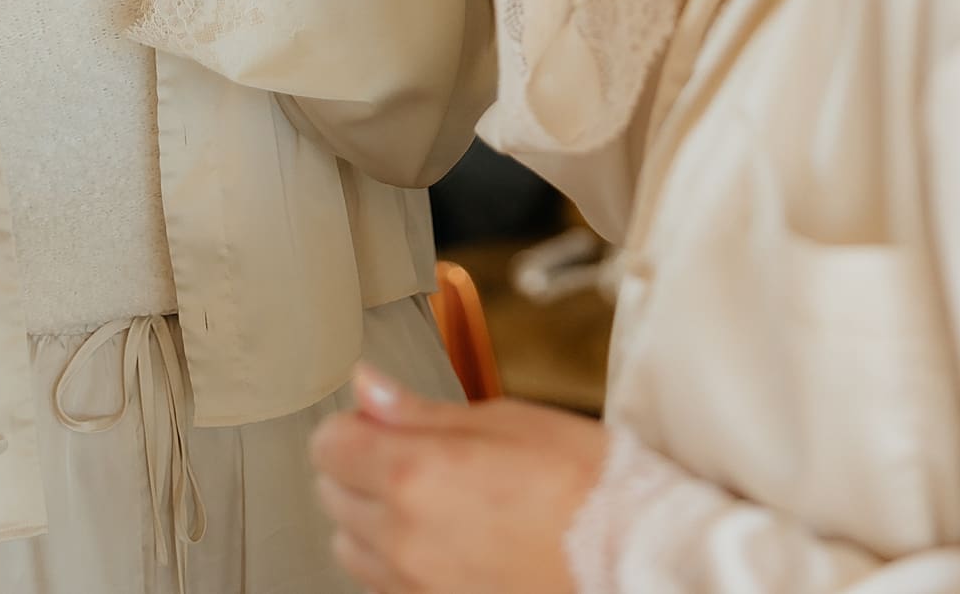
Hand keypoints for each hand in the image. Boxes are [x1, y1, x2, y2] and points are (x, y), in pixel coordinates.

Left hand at [311, 365, 605, 593]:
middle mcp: (403, 539)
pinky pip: (384, 587)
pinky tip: (441, 540)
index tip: (380, 417)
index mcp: (414, 474)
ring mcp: (416, 588)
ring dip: (370, 519)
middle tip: (408, 450)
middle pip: (331, 497)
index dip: (352, 423)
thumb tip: (366, 386)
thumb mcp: (504, 420)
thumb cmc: (581, 483)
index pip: (329, 446)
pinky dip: (394, 562)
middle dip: (356, 466)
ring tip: (426, 498)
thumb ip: (419, 411)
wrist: (630, 559)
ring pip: (350, 549)